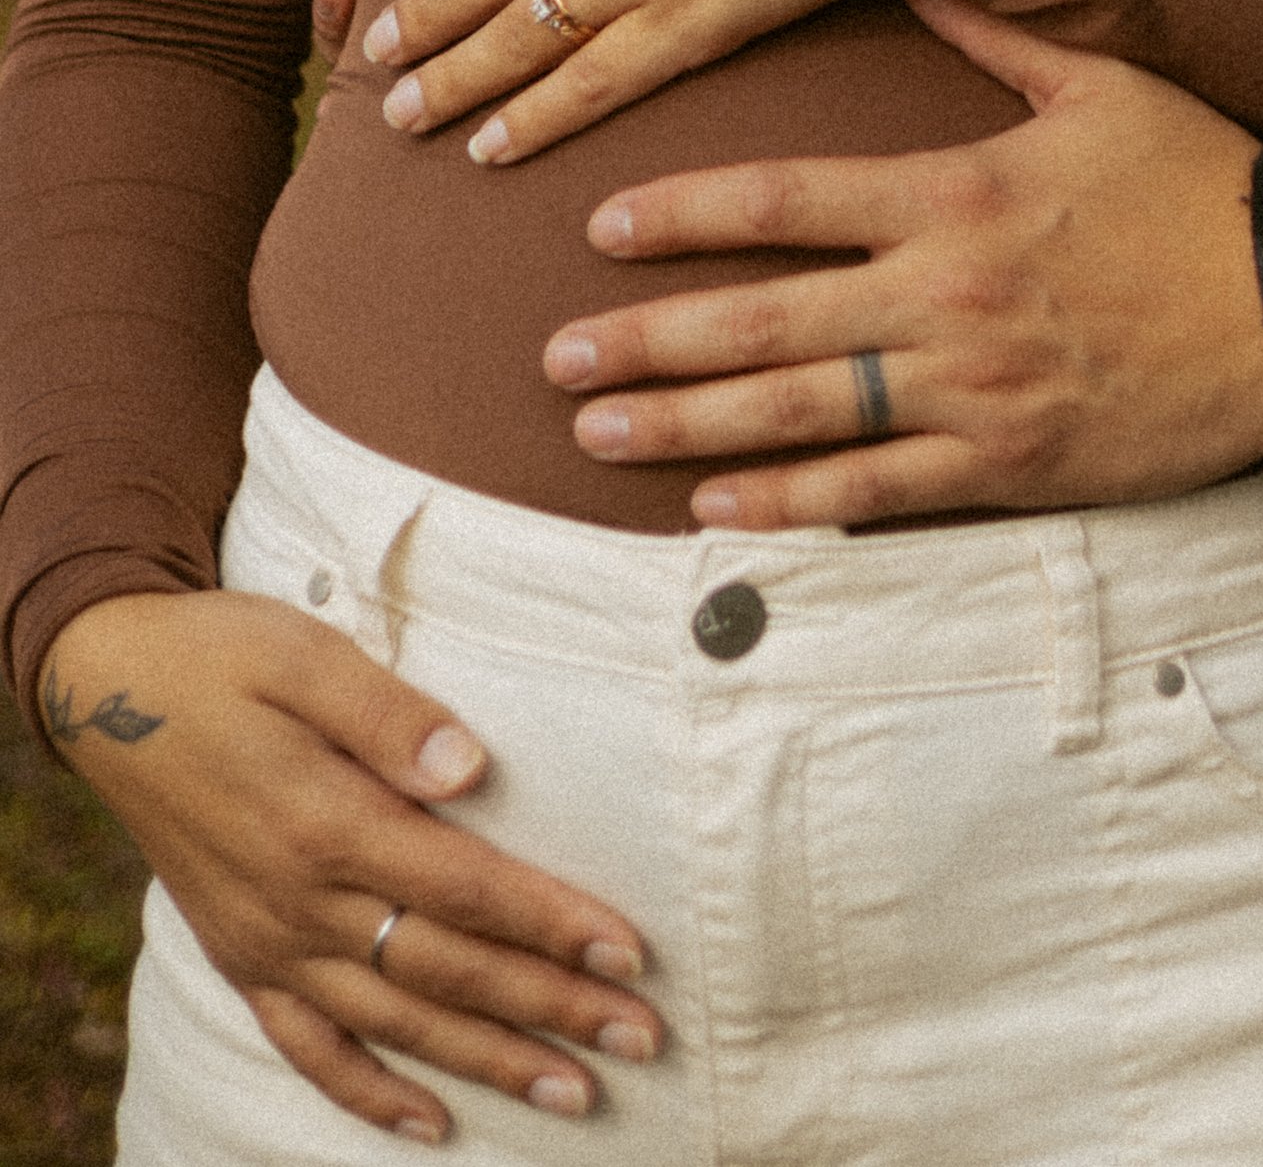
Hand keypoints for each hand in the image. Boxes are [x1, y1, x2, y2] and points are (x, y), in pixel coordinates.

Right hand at [44, 588, 661, 1144]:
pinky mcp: (241, 958)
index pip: (467, 890)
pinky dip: (368, 1094)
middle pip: (448, 970)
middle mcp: (299, 901)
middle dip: (551, 1009)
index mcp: (326, 822)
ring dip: (488, 1062)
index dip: (552, 926)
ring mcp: (267, 940)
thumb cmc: (223, 656)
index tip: (629, 955)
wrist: (108, 689)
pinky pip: (309, 1047)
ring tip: (574, 1094)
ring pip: (396, 1023)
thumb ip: (390, 714)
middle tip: (641, 1038)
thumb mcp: (304, 654)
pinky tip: (429, 1124)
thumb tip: (472, 769)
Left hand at [543, 0, 1262, 527]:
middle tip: (551, 355)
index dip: (681, 214)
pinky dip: (787, 506)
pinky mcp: (1008, 464)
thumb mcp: (1100, 83)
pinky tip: (713, 512)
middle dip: (646, 340)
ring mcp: (972, 390)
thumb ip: (992, 25)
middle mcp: (946, 296)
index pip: (785, 203)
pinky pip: (876, 494)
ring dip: (685, 427)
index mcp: (956, 193)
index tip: (598, 227)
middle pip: (763, 322)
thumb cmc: (1202, 185)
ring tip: (596, 432)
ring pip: (798, 417)